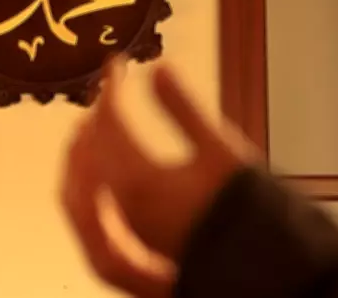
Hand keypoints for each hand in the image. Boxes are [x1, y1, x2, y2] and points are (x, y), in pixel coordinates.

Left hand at [61, 58, 250, 295]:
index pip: (109, 122)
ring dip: (77, 156)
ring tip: (86, 132)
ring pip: (76, 191)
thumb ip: (185, 109)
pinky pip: (87, 223)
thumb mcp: (222, 151)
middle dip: (92, 119)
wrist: (262, 273)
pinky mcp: (127, 258)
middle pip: (87, 153)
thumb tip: (160, 68)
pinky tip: (92, 185)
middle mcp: (120, 210)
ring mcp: (120, 237)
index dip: (111, 88)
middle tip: (106, 94)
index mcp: (138, 180)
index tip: (117, 64)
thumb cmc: (247, 212)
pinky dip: (81, 194)